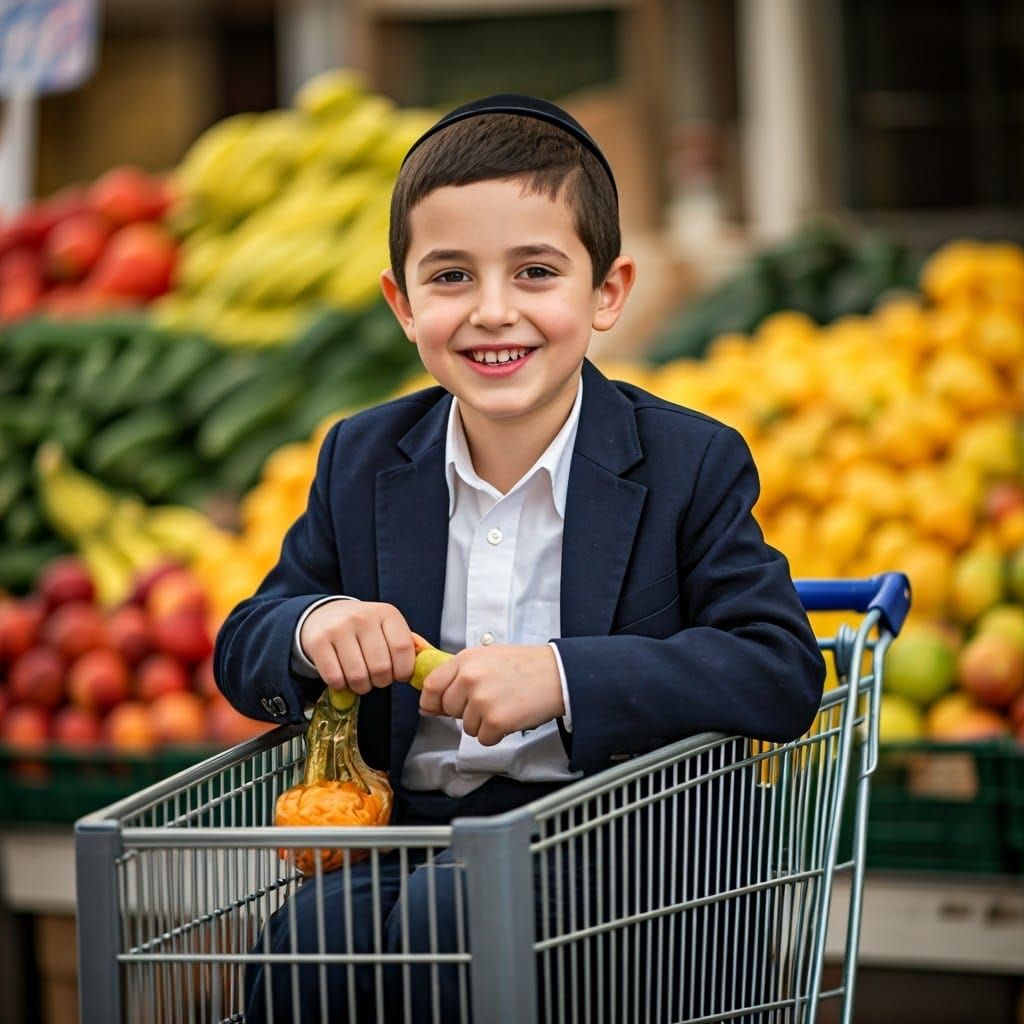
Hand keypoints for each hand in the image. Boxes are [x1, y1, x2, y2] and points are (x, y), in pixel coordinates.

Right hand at [299, 601, 415, 695]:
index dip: (404, 670)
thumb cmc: (363, 628)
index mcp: (386, 613)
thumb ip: (407, 645)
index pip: (402, 648)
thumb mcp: (387, 628)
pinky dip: (341, 686)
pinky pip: (335, 678)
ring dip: (361, 687)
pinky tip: (342, 677)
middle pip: (381, 667)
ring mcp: (339, 628)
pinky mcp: (318, 642)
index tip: (399, 675)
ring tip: (360, 679)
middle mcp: (363, 617)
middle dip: (381, 681)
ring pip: (358, 676)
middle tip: (377, 678)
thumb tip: (427, 666)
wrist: (325, 615)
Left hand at [418, 644, 564, 745]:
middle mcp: (470, 678)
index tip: (435, 707)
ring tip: (504, 704)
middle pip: (449, 709)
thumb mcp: (487, 658)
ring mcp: (482, 699)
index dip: (431, 701)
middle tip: (490, 699)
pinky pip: (484, 739)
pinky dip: (497, 734)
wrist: (558, 674)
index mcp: (466, 659)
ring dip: (483, 723)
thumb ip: (457, 677)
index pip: (430, 685)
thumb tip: (428, 705)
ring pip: (466, 726)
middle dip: (465, 711)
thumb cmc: (525, 666)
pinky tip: (511, 716)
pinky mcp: (496, 720)